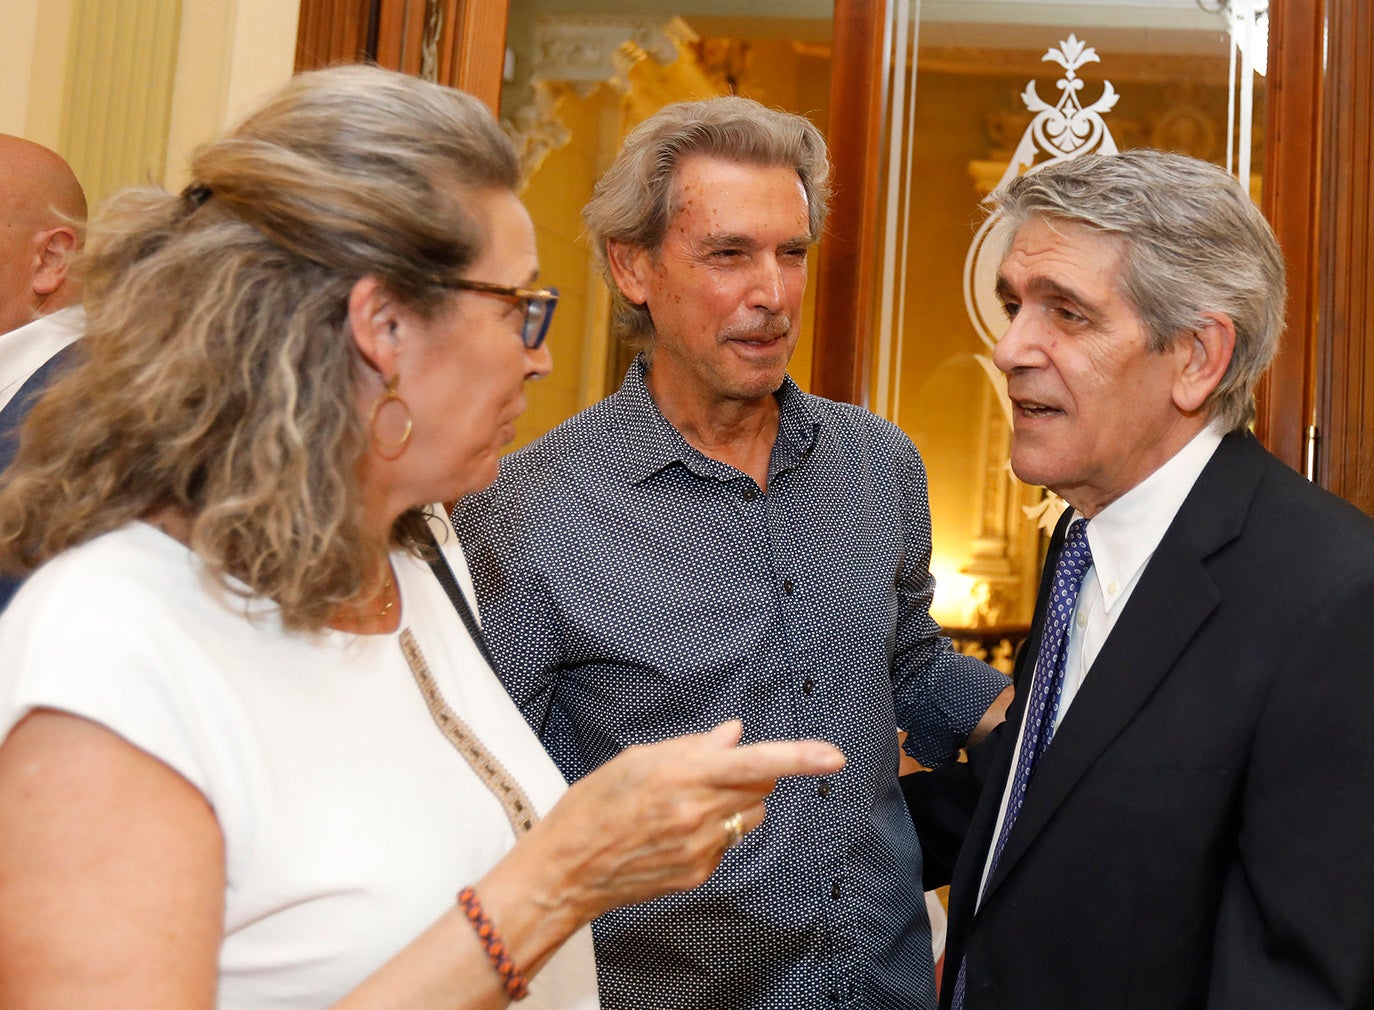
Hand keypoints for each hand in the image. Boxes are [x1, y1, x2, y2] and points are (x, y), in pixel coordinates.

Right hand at [511, 721, 843, 923]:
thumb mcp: (638, 759)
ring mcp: (700, 848)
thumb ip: (693, 746)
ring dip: (736, 802)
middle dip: (753, 773)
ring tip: (689, 802)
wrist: (567, 868)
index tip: (833, 755)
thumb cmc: (593, 806)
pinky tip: (676, 830)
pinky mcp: (699, 873)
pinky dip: (715, 829)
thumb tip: (735, 734)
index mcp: (682, 776)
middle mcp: (697, 813)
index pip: (756, 762)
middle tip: (715, 769)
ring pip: (749, 815)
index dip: (799, 757)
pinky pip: (727, 841)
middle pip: (761, 787)